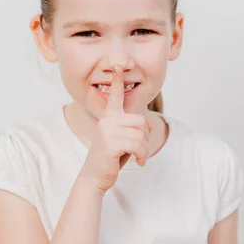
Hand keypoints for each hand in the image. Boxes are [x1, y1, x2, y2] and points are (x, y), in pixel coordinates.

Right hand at [78, 65, 151, 193]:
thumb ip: (132, 129)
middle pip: (140, 121)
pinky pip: (138, 145)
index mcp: (109, 118)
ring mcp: (108, 131)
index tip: (118, 66)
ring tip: (138, 157)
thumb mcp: (122, 140)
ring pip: (141, 135)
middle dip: (145, 138)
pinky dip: (142, 155)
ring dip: (144, 149)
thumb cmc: (110, 158)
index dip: (117, 81)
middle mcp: (107, 121)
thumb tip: (148, 124)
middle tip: (139, 150)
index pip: (115, 96)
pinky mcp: (111, 142)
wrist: (95, 177)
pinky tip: (138, 162)